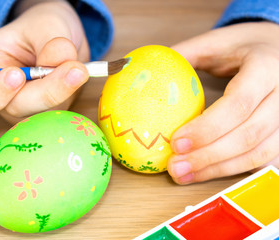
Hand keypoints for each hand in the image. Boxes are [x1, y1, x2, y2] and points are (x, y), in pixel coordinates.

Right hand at [0, 0, 89, 122]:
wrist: (59, 34)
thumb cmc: (39, 27)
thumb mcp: (42, 25)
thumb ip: (49, 42)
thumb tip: (61, 58)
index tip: (15, 74)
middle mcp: (3, 97)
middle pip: (17, 109)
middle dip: (46, 90)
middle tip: (73, 69)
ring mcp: (29, 106)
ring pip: (44, 111)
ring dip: (64, 90)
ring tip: (77, 65)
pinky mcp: (51, 108)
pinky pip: (63, 106)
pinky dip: (73, 90)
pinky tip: (78, 72)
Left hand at [167, 21, 278, 183]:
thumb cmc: (245, 46)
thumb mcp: (216, 42)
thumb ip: (183, 55)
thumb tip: (145, 74)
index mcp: (266, 67)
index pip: (239, 103)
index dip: (207, 128)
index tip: (176, 142)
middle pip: (249, 135)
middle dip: (208, 156)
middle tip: (175, 167)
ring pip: (258, 153)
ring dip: (219, 169)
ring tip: (184, 175)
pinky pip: (265, 159)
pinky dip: (236, 170)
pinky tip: (209, 173)